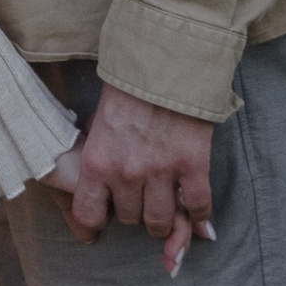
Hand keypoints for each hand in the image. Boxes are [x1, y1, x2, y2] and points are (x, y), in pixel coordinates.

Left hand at [64, 86, 216, 265]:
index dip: (98, 220)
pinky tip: (194, 208)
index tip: (107, 213)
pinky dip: (197, 214)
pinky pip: (196, 206)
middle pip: (130, 219)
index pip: (88, 215)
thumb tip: (99, 190)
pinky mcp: (193, 165)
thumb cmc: (126, 92)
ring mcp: (161, 171)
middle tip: (142, 196)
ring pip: (160, 221)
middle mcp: (126, 173)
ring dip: (164, 219)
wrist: (163, 64)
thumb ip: (98, 158)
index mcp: (97, 162)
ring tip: (166, 206)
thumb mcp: (98, 125)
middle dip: (135, 211)